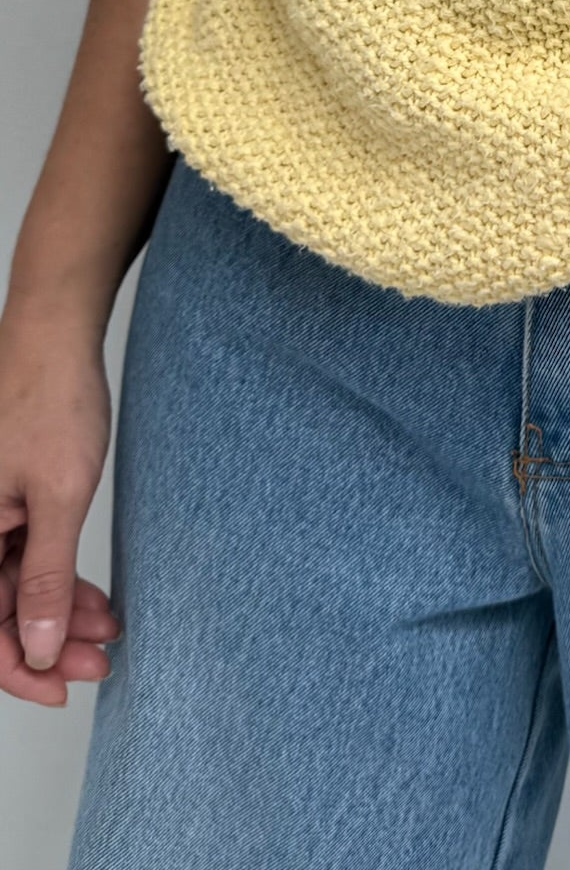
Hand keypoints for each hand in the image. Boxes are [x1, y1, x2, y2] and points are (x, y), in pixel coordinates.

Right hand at [0, 309, 120, 706]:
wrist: (58, 335)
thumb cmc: (52, 398)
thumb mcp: (59, 496)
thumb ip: (47, 578)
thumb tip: (39, 649)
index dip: (14, 669)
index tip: (59, 688)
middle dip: (46, 645)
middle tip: (98, 663)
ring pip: (14, 588)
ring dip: (58, 615)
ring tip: (107, 633)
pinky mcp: (7, 500)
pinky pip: (25, 557)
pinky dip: (59, 580)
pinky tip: (95, 601)